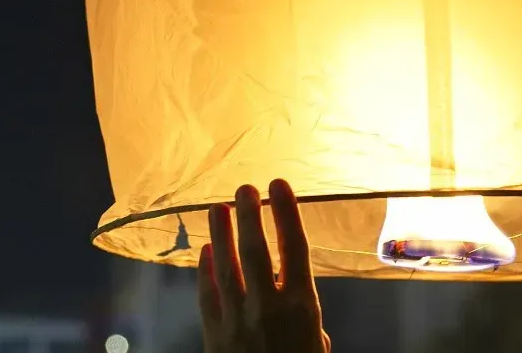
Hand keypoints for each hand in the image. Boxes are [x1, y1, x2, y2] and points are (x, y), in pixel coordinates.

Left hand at [198, 178, 330, 352]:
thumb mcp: (317, 351)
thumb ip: (310, 329)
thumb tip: (305, 320)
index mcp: (302, 307)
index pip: (294, 247)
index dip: (286, 212)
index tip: (279, 185)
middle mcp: (268, 306)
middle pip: (255, 250)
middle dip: (248, 215)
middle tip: (243, 188)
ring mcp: (237, 320)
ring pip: (225, 267)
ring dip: (220, 234)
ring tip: (217, 208)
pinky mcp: (214, 336)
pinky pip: (207, 296)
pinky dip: (204, 271)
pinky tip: (203, 252)